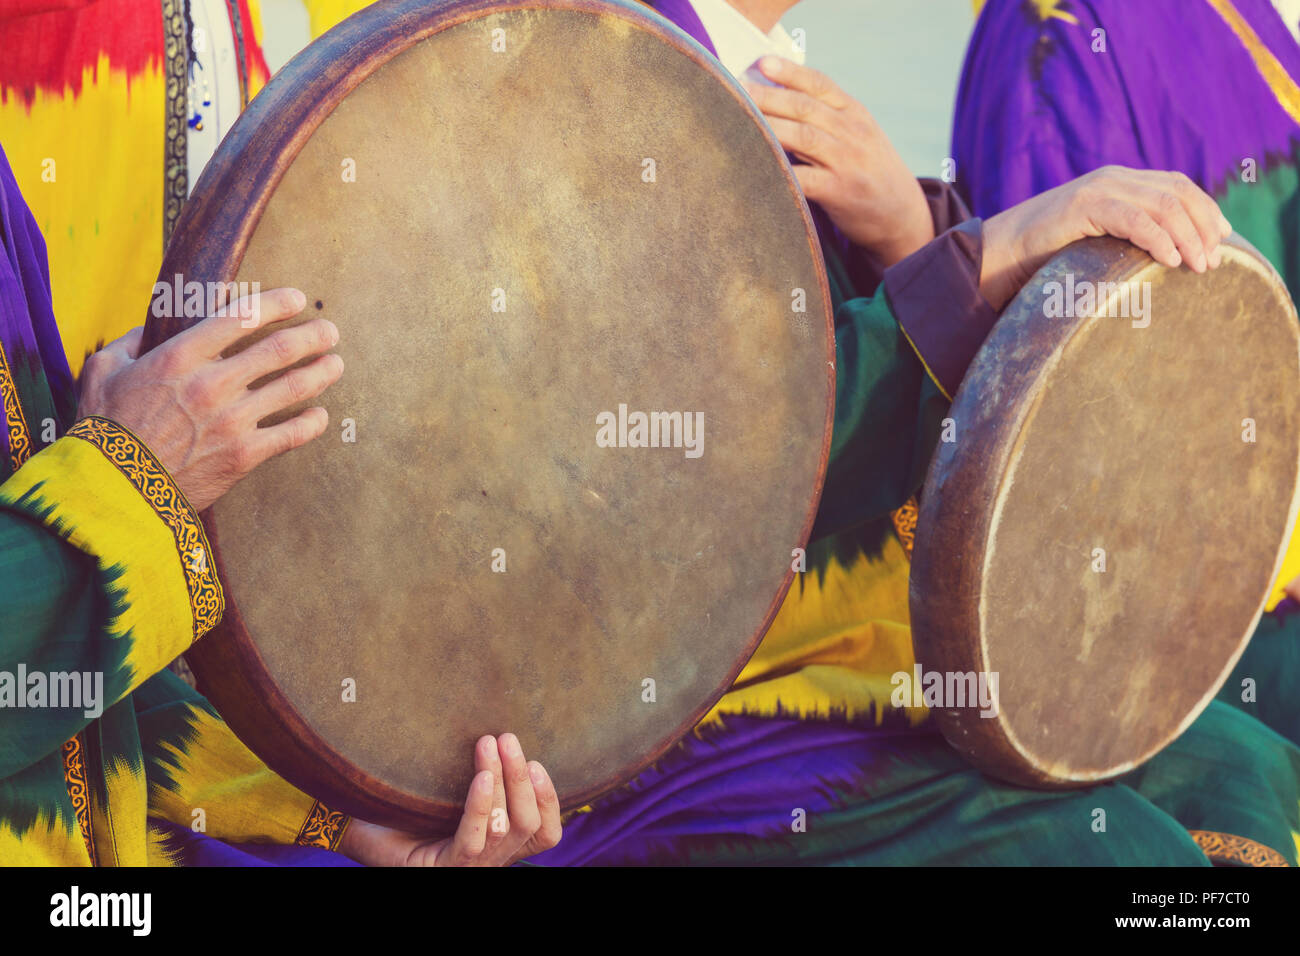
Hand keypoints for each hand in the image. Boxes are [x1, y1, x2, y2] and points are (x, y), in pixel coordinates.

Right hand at [76, 288, 342, 511]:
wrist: (112, 492)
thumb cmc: (103, 428)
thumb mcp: (103, 371)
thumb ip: (132, 340)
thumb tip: (153, 324)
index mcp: (179, 357)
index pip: (242, 316)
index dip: (278, 303)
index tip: (298, 299)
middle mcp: (213, 384)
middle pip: (280, 349)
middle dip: (313, 335)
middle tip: (329, 330)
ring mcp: (233, 421)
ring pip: (295, 388)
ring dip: (323, 372)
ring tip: (335, 364)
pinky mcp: (245, 455)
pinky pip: (293, 434)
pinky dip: (314, 422)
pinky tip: (321, 415)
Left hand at [338, 733, 561, 866]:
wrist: (355, 826)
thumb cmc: (402, 803)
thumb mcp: (450, 786)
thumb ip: (482, 770)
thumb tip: (500, 727)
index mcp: (497, 843)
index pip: (545, 834)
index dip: (549, 800)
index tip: (536, 762)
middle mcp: (489, 860)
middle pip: (529, 825)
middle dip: (522, 779)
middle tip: (507, 737)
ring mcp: (468, 868)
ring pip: (505, 828)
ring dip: (503, 781)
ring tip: (490, 743)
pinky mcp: (444, 868)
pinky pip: (472, 839)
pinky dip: (480, 805)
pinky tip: (480, 776)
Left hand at [742, 55, 932, 266]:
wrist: (903, 214)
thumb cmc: (869, 172)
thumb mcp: (859, 135)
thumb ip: (829, 117)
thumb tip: (780, 99)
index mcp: (854, 113)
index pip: (819, 84)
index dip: (790, 72)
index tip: (762, 63)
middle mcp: (852, 132)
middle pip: (804, 107)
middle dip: (768, 96)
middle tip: (737, 89)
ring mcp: (846, 162)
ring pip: (802, 137)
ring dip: (769, 126)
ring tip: (741, 119)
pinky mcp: (840, 192)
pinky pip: (805, 179)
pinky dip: (781, 173)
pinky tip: (758, 168)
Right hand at [980, 165, 1232, 310]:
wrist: (998, 252)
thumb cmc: (1045, 256)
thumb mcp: (1095, 240)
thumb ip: (1125, 236)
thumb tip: (1167, 258)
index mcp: (1119, 183)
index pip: (1177, 186)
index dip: (1206, 209)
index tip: (1223, 238)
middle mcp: (1113, 179)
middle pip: (1178, 192)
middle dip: (1204, 225)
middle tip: (1215, 261)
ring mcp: (1098, 189)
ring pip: (1163, 204)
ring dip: (1188, 236)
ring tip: (1198, 265)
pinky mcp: (1082, 206)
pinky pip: (1133, 219)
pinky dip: (1158, 239)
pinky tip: (1170, 260)